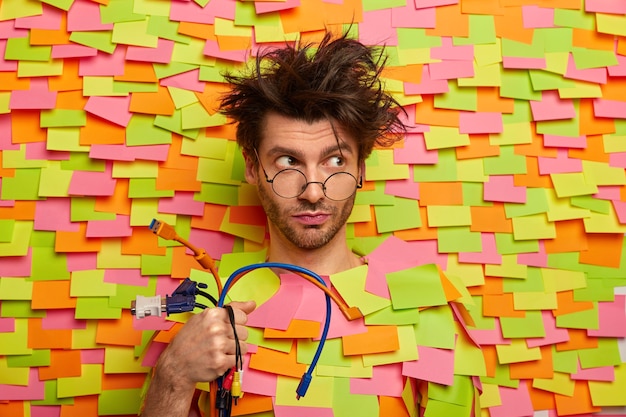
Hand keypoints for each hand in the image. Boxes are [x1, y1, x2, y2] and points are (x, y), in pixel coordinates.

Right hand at [141, 301, 255, 416]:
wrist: (176, 364)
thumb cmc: (189, 341)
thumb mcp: (204, 318)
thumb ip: (230, 310)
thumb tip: (252, 304)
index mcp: (212, 315)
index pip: (242, 316)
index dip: (237, 323)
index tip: (229, 327)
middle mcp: (216, 328)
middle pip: (244, 332)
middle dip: (236, 337)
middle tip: (221, 341)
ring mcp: (218, 346)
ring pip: (243, 346)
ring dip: (234, 350)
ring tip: (219, 350)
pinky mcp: (220, 362)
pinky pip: (238, 359)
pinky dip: (231, 361)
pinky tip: (219, 358)